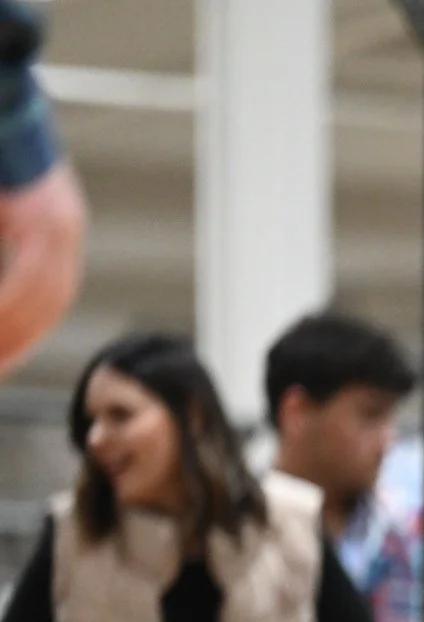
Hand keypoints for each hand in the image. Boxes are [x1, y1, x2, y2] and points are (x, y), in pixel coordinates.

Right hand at [0, 166, 87, 379]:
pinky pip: (26, 273)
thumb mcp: (2, 216)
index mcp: (55, 234)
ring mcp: (60, 224)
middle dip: (22, 340)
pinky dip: (7, 299)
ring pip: (38, 294)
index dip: (29, 334)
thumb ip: (4, 247)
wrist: (6, 109)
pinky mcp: (45, 216)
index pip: (49, 301)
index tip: (7, 359)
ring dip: (11, 326)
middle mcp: (65, 232)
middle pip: (49, 305)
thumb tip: (3, 296)